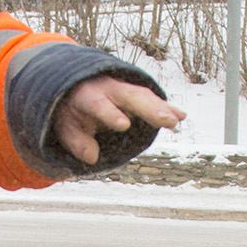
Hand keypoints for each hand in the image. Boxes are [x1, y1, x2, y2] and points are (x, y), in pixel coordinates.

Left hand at [52, 76, 186, 167]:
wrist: (73, 89)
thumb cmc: (69, 114)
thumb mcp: (65, 129)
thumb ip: (76, 142)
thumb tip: (91, 157)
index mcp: (87, 96)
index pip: (98, 105)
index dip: (110, 114)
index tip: (124, 125)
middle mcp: (108, 89)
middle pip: (130, 97)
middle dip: (149, 108)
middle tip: (167, 120)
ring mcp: (123, 91)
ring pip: (144, 97)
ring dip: (162, 108)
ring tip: (177, 120)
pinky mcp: (134, 95)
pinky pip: (152, 99)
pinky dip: (166, 107)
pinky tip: (182, 115)